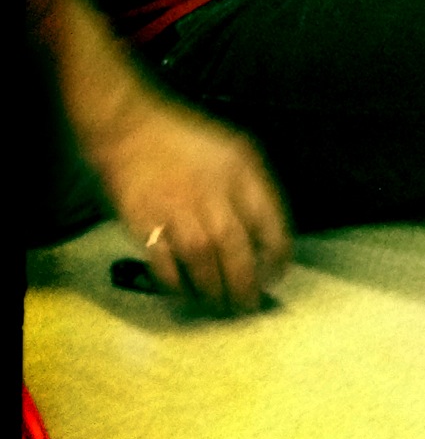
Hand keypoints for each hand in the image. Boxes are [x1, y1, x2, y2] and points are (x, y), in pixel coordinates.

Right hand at [87, 90, 291, 313]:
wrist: (132, 132)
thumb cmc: (188, 141)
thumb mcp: (236, 151)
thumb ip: (253, 188)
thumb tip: (267, 232)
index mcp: (241, 173)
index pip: (270, 221)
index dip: (277, 254)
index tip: (277, 274)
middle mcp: (213, 194)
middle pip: (236, 249)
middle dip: (246, 284)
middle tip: (249, 305)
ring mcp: (177, 212)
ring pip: (203, 263)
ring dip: (214, 291)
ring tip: (221, 306)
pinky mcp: (145, 226)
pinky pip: (165, 266)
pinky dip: (178, 286)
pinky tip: (187, 293)